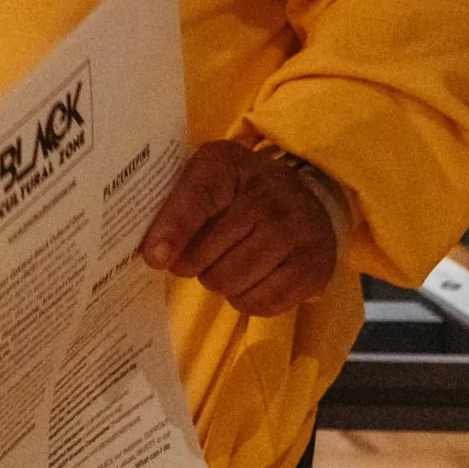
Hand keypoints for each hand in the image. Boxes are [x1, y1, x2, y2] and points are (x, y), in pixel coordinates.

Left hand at [138, 141, 337, 316]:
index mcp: (230, 164)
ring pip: (230, 282)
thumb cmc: (240, 190)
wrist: (307, 199)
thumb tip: (156, 255)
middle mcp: (270, 195)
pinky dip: (244, 299)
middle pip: (207, 254)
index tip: (155, 257)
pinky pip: (259, 303)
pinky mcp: (313, 268)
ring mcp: (297, 232)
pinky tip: (250, 278)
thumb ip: (175, 207)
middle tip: (200, 255)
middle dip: (192, 263)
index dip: (172, 229)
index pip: (198, 198)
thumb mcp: (204, 178)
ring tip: (226, 263)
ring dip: (217, 282)